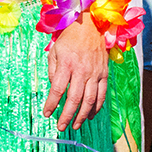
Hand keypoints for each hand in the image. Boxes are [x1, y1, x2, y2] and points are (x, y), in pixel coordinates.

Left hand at [43, 15, 107, 131]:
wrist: (90, 25)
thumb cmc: (69, 38)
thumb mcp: (54, 51)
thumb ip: (52, 71)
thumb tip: (54, 88)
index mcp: (67, 64)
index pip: (58, 90)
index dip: (51, 104)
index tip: (47, 114)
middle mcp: (82, 70)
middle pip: (74, 99)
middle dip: (67, 116)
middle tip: (61, 126)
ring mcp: (95, 73)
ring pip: (90, 100)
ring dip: (82, 115)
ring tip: (75, 125)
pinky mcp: (104, 74)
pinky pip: (102, 94)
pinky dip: (97, 107)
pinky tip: (90, 115)